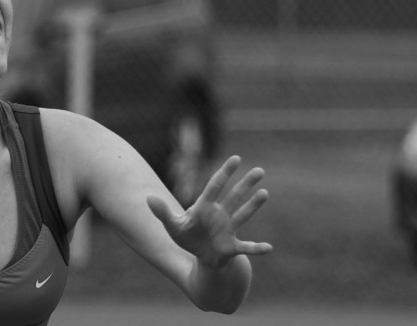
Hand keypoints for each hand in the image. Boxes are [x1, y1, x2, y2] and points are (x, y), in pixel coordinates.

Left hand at [147, 155, 271, 267]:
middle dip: (246, 184)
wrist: (200, 256)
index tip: (236, 158)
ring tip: (265, 193)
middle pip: (234, 196)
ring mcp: (228, 230)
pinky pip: (246, 247)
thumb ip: (162, 213)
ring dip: (253, 205)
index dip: (225, 172)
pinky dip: (256, 248)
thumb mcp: (173, 226)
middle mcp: (220, 215)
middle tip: (260, 170)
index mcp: (205, 206)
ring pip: (243, 215)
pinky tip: (268, 247)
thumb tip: (148, 198)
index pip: (215, 186)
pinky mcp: (232, 247)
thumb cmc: (188, 237)